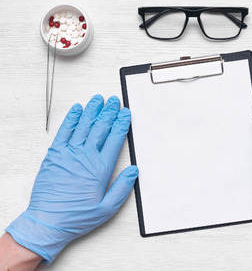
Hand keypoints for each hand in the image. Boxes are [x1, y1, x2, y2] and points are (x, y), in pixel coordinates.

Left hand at [5, 95, 137, 263]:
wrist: (47, 221)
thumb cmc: (76, 216)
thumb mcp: (107, 208)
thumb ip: (122, 188)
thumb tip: (133, 171)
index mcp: (100, 168)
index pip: (114, 138)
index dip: (121, 123)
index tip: (125, 113)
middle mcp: (85, 157)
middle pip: (100, 127)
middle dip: (109, 111)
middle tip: (114, 101)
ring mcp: (68, 154)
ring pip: (83, 126)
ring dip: (92, 110)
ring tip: (98, 99)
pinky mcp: (54, 155)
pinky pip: (64, 132)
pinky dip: (71, 119)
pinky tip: (77, 110)